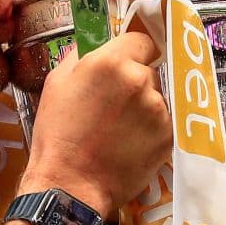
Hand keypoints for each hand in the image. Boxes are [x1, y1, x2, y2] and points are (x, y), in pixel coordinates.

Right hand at [19, 31, 170, 215]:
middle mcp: (140, 80)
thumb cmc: (57, 133)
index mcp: (111, 62)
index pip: (142, 40)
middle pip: (148, 70)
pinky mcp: (169, 136)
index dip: (132, 52)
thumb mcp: (56, 82)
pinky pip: (164, 122)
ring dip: (144, 107)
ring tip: (120, 130)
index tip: (124, 65)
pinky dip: (151, 130)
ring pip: (157, 97)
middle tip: (113, 105)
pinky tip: (130, 144)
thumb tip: (99, 45)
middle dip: (135, 82)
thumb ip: (82, 56)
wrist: (70, 185)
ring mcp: (158, 109)